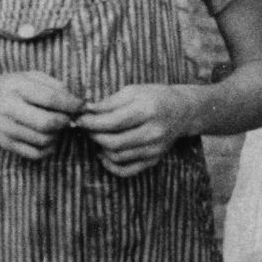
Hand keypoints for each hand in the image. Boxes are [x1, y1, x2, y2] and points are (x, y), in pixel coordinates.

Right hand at [0, 71, 83, 159]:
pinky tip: (49, 137)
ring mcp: (7, 129)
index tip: (81, 105)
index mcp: (17, 87)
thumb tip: (77, 102)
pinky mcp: (8, 144)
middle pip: (47, 123)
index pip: (50, 99)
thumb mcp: (29, 76)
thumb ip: (53, 85)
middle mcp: (9, 108)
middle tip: (68, 117)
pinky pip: (36, 154)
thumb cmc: (11, 87)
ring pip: (44, 140)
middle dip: (65, 121)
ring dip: (58, 134)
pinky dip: (49, 148)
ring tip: (56, 125)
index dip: (71, 104)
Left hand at [75, 83, 195, 176]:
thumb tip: (86, 110)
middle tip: (85, 127)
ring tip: (96, 135)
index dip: (91, 122)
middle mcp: (153, 133)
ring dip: (100, 147)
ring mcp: (154, 149)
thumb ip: (109, 102)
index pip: (113, 122)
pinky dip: (110, 165)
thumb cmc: (154, 96)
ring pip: (117, 157)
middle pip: (113, 142)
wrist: (182, 111)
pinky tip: (104, 152)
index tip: (79, 118)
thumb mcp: (133, 91)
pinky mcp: (153, 160)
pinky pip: (126, 170)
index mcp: (148, 111)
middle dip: (93, 135)